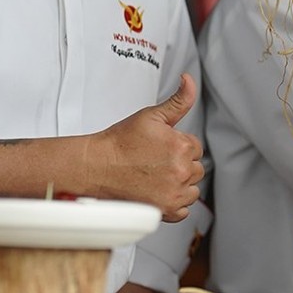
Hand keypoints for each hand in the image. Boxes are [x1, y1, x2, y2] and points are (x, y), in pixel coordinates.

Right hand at [90, 74, 204, 221]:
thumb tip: (189, 81)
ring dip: (180, 184)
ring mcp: (174, 193)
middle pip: (196, 169)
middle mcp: (181, 172)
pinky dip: (174, 202)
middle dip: (180, 164)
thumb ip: (178, 100)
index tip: (160, 148)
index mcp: (182, 147)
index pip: (196, 147)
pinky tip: (158, 191)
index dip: (178, 146)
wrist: (97, 167)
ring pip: (192, 189)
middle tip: (154, 161)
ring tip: (155, 176)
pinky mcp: (166, 211)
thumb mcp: (151, 115)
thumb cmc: (119, 142)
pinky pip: (184, 209)